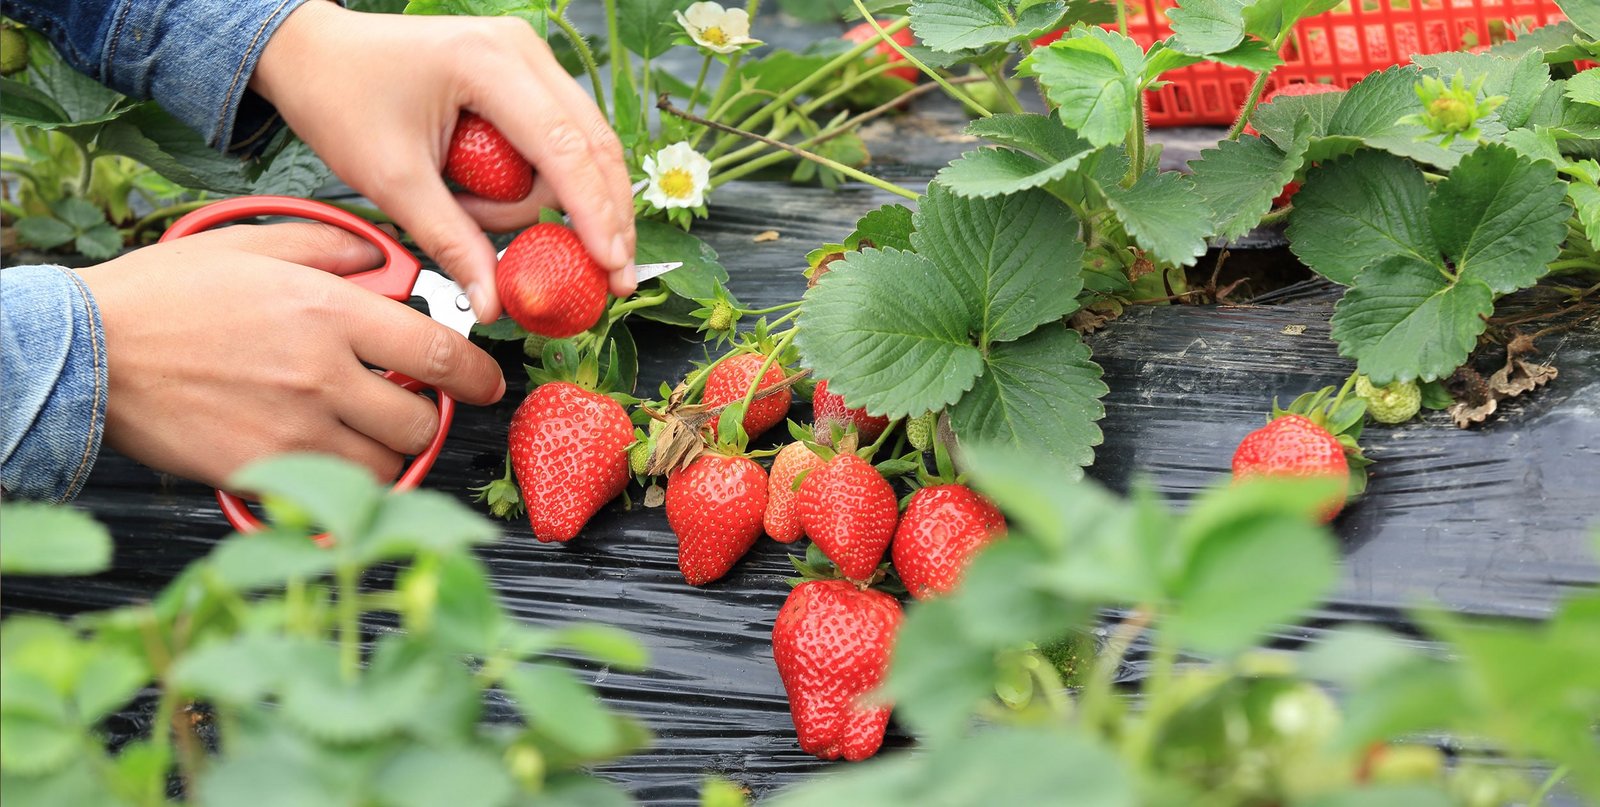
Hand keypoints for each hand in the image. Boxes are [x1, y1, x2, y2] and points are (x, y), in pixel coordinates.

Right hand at [76, 222, 505, 489]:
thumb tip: (382, 256)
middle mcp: (321, 375)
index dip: (477, 375)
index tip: (486, 383)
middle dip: (428, 418)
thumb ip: (330, 246)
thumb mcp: (253, 243)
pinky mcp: (262, 471)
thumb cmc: (165, 297)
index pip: (437, 354)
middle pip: (422, 421)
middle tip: (409, 407)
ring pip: (385, 465)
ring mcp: (293, 429)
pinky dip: (342, 483)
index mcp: (328, 313)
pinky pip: (334, 492)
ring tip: (362, 434)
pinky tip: (325, 458)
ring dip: (388, 454)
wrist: (90, 351)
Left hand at [249, 2, 638, 321]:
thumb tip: (493, 303)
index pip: (565, 149)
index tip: (612, 266)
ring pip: (585, 143)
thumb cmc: (340, 99)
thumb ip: (451, 242)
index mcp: (488, 64)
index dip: (595, 214)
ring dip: (560, 200)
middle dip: (604, 214)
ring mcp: (528, 57)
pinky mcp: (524, 72)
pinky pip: (562, 136)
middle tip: (610, 275)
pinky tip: (514, 206)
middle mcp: (522, 50)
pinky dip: (552, 180)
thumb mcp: (393, 181)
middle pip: (594, 144)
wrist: (312, 52)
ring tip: (482, 218)